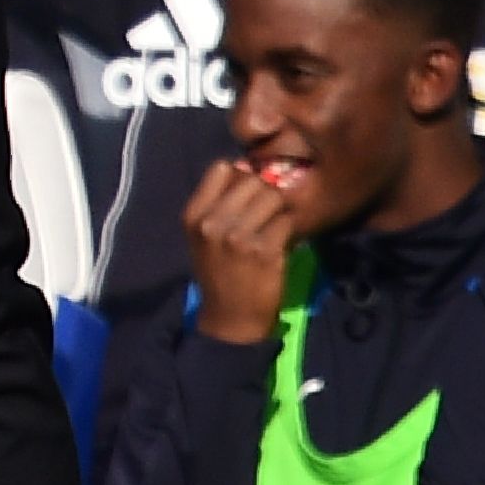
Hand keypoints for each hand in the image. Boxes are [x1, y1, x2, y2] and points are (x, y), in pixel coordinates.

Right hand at [181, 152, 309, 348]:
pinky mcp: (266, 251)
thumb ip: (216, 204)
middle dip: (265, 193)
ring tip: (275, 225)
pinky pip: (287, 221)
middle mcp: (213, 222)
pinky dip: (290, 228)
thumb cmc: (217, 272)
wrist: (231, 316)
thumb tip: (246, 168)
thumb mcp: (202, 236)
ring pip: (273, 197)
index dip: (241, 175)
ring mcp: (239, 236)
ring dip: (280, 210)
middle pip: (253, 181)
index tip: (248, 192)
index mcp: (194, 215)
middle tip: (268, 211)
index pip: (222, 169)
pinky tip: (283, 241)